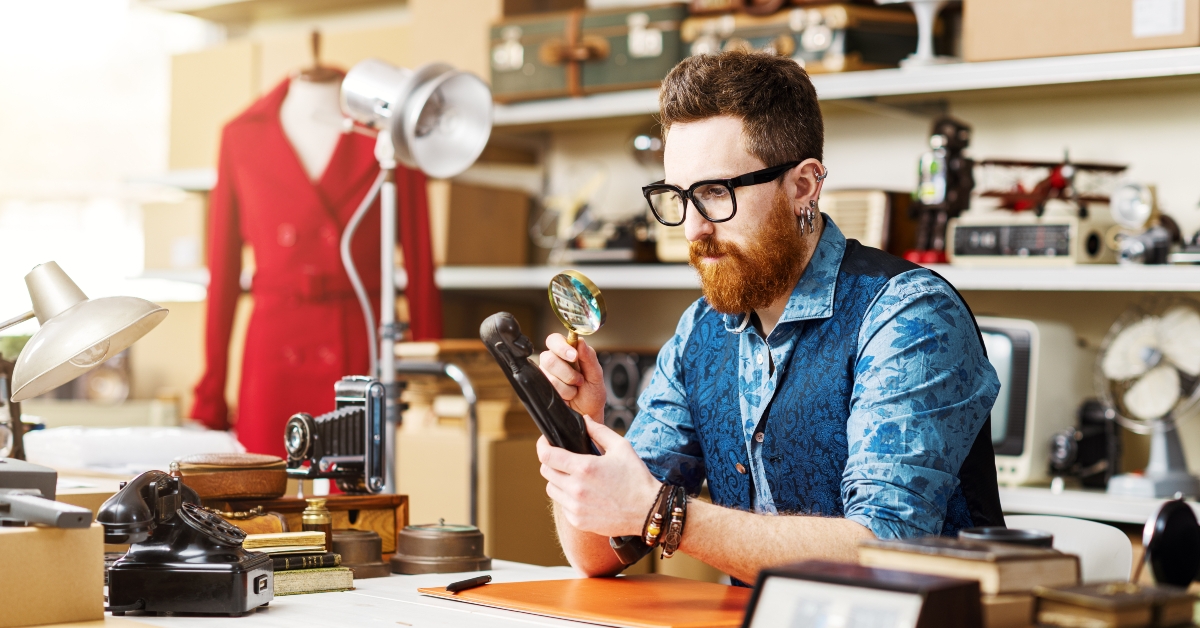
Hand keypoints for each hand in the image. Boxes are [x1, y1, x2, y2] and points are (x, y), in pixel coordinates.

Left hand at [538, 418, 661, 537]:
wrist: (649, 511)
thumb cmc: (637, 478)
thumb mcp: (621, 447)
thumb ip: (599, 431)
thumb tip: (583, 420)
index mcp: (584, 468)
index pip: (547, 455)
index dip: (542, 445)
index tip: (545, 442)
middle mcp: (576, 489)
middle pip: (545, 472)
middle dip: (551, 462)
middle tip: (564, 459)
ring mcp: (576, 507)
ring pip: (551, 490)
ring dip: (558, 481)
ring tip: (575, 478)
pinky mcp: (579, 521)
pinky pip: (563, 506)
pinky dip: (568, 499)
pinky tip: (584, 495)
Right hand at [539, 334, 605, 421]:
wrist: (588, 414)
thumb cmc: (592, 393)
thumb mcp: (596, 375)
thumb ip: (589, 358)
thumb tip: (580, 341)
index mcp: (568, 352)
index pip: (554, 340)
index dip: (561, 347)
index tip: (574, 356)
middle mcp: (554, 360)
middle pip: (548, 357)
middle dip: (566, 371)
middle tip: (579, 380)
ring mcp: (547, 374)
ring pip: (548, 373)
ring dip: (567, 384)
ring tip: (575, 388)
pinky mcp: (542, 387)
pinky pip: (547, 386)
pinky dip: (563, 392)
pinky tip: (568, 395)